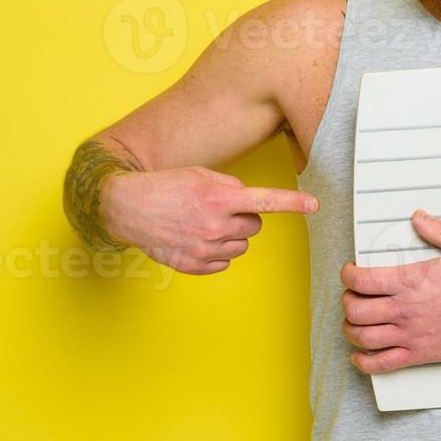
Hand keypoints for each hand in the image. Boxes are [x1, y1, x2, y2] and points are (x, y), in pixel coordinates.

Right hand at [102, 166, 317, 275]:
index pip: (264, 201)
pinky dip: (217, 252)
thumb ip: (230, 186)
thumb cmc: (163, 187)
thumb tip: (247, 201)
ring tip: (204, 223)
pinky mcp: (193, 265)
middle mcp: (213, 225)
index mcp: (217, 198)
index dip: (292, 202)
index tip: (314, 204)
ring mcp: (203, 248)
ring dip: (231, 235)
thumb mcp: (199, 174)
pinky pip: (224, 262)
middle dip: (244, 217)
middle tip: (221, 210)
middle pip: (255, 226)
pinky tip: (196, 239)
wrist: (126, 207)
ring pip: (241, 246)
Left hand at [339, 210, 440, 373]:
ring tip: (353, 323)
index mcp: (410, 281)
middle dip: (347, 301)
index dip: (348, 275)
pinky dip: (365, 362)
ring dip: (351, 330)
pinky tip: (361, 356)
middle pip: (355, 309)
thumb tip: (420, 218)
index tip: (349, 272)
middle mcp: (405, 309)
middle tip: (351, 296)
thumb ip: (437, 230)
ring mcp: (410, 334)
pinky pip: (382, 363)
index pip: (361, 280)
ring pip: (362, 337)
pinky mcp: (419, 354)